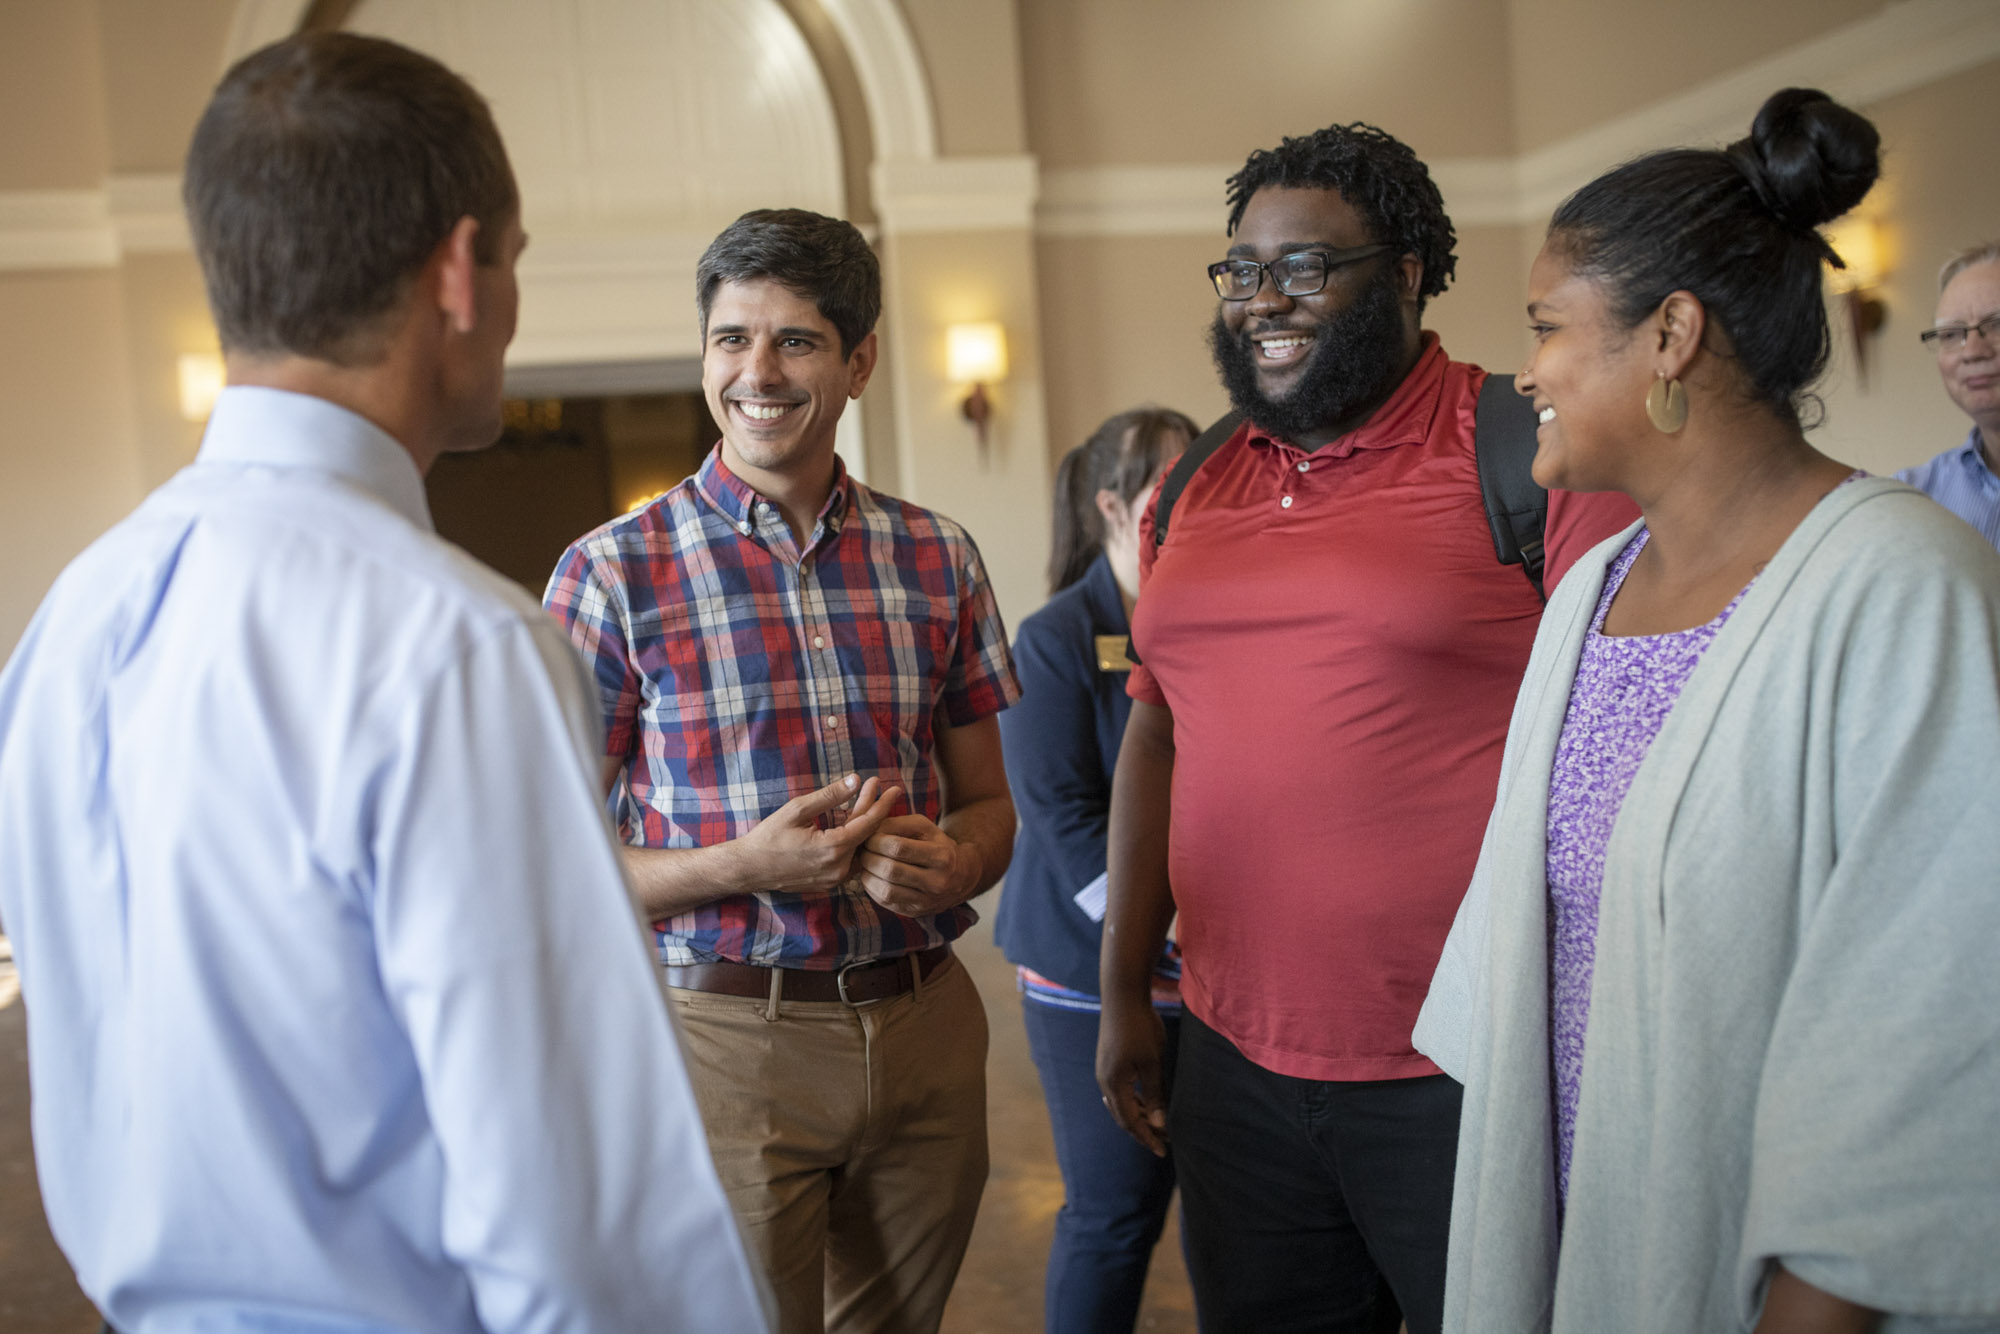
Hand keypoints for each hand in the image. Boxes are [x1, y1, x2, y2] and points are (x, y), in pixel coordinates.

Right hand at [734, 775, 902, 893]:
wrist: (749, 868)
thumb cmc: (770, 836)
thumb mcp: (798, 810)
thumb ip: (830, 796)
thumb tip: (855, 780)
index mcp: (833, 848)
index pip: (869, 823)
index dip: (882, 803)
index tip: (894, 788)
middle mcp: (839, 868)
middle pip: (866, 835)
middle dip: (871, 809)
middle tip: (873, 787)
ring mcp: (836, 879)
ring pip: (860, 849)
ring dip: (863, 826)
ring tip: (864, 803)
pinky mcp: (830, 884)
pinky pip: (850, 860)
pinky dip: (853, 841)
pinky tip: (849, 824)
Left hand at [855, 814, 976, 916]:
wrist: (960, 876)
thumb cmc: (936, 845)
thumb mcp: (924, 827)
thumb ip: (897, 824)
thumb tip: (869, 830)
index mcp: (941, 856)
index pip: (899, 848)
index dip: (877, 841)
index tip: (869, 836)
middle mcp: (937, 882)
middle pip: (891, 870)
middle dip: (869, 858)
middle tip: (863, 850)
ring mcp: (926, 902)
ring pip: (886, 891)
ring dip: (867, 875)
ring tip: (865, 864)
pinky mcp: (915, 913)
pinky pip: (886, 902)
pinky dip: (872, 888)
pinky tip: (871, 876)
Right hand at [1096, 995, 1168, 1155]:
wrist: (1122, 996)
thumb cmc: (1140, 1028)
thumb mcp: (1153, 1063)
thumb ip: (1155, 1094)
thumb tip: (1159, 1124)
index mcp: (1114, 1085)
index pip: (1131, 1121)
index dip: (1147, 1137)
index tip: (1163, 1150)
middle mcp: (1104, 1081)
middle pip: (1122, 1116)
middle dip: (1142, 1130)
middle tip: (1162, 1142)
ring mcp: (1104, 1070)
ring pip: (1120, 1103)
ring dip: (1138, 1115)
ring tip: (1156, 1124)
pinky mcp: (1108, 1061)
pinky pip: (1118, 1090)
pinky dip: (1132, 1101)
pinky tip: (1143, 1101)